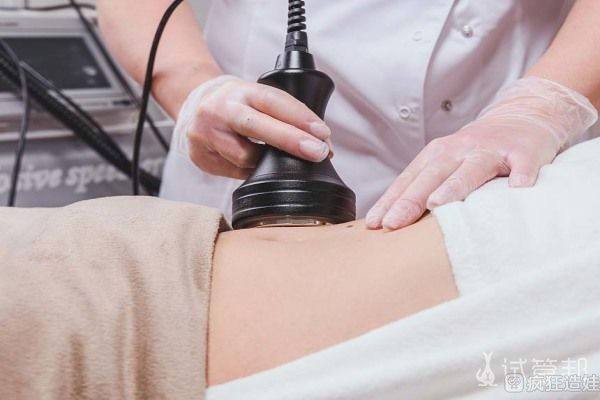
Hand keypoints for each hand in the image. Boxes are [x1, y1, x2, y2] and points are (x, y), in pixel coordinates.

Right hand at [175, 75, 332, 178]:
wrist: (193, 108)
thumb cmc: (236, 105)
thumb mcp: (256, 98)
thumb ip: (282, 115)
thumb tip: (320, 143)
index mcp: (240, 91)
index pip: (273, 101)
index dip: (301, 117)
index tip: (323, 134)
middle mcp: (220, 109)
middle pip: (257, 126)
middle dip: (291, 140)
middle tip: (319, 152)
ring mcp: (206, 133)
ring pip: (246, 156)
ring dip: (268, 162)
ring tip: (277, 159)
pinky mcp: (200, 156)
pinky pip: (235, 171)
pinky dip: (250, 170)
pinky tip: (253, 164)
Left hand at [366, 77, 597, 230]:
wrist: (523, 115)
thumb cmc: (476, 150)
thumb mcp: (446, 163)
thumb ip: (424, 187)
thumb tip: (392, 222)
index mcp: (437, 154)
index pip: (409, 180)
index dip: (390, 201)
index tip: (374, 224)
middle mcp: (460, 149)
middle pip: (432, 175)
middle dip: (410, 200)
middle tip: (392, 223)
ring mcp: (492, 149)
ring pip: (471, 169)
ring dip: (453, 186)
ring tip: (437, 205)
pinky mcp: (525, 152)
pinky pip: (523, 166)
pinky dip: (520, 178)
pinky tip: (516, 193)